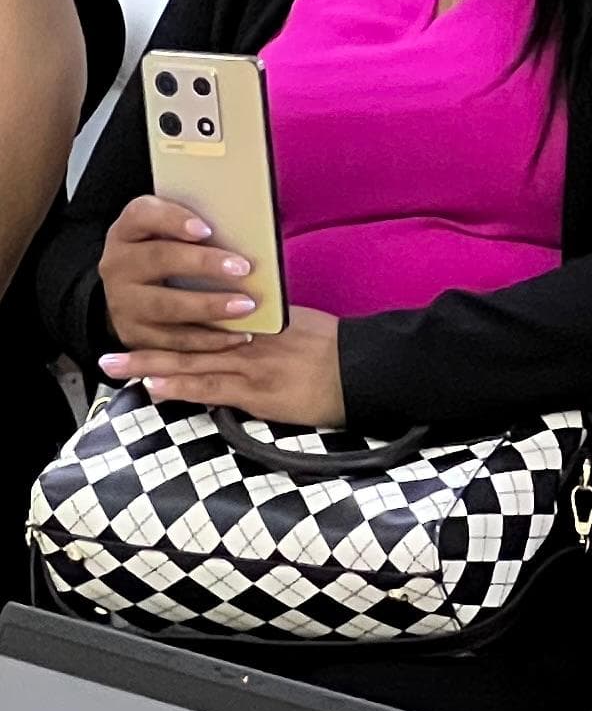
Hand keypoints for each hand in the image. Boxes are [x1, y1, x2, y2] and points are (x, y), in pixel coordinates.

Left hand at [98, 271, 347, 429]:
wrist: (366, 370)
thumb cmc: (341, 350)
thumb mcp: (304, 325)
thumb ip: (272, 325)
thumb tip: (247, 325)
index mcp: (260, 321)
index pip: (207, 319)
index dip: (171, 322)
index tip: (141, 322)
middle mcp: (249, 339)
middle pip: (187, 340)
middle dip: (145, 349)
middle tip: (106, 355)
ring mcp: (251, 365)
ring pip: (190, 363)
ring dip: (149, 366)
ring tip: (114, 369)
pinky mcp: (258, 391)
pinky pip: (212, 387)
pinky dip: (181, 387)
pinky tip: (155, 388)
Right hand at [101, 195, 276, 350]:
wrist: (136, 290)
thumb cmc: (171, 250)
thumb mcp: (175, 231)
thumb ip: (200, 226)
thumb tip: (250, 226)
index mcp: (128, 230)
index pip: (142, 215)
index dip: (172, 220)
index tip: (206, 229)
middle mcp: (117, 264)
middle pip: (157, 259)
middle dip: (201, 263)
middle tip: (243, 268)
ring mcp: (121, 302)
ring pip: (164, 306)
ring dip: (208, 307)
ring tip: (246, 306)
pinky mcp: (133, 334)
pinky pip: (171, 342)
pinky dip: (208, 340)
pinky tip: (239, 336)